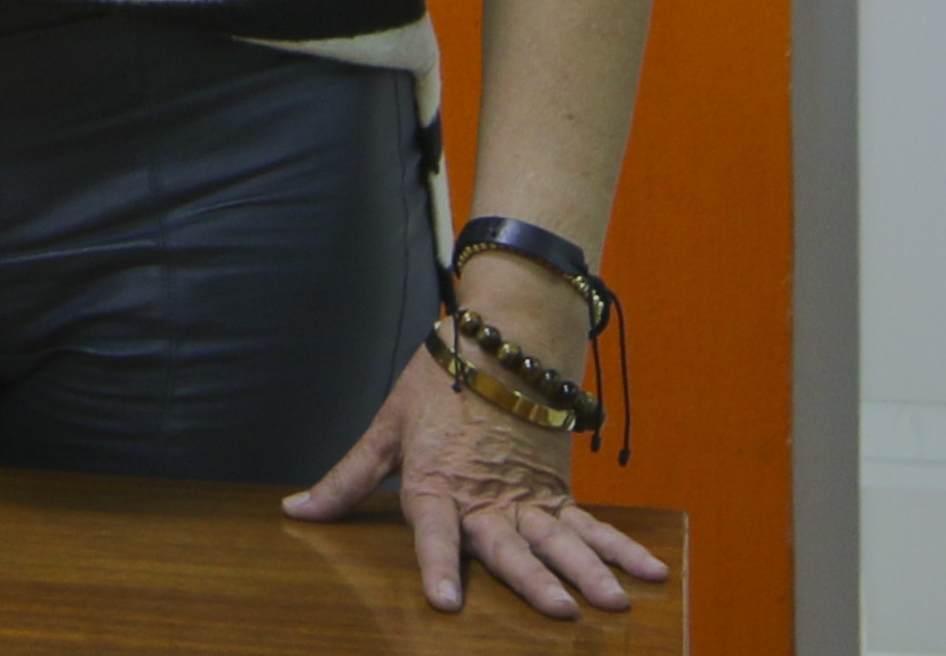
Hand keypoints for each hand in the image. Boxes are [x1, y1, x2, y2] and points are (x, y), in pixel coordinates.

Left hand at [284, 336, 668, 618]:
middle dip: (534, 580)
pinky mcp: (556, 490)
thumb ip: (347, 480)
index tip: (447, 602)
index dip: (437, 565)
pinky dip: (621, 548)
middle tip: (562, 610)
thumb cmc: (438, 381)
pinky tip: (649, 573)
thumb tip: (296, 512)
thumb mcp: (386, 429)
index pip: (434, 531)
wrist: (498, 335)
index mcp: (437, 482)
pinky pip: (590, 524)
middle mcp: (485, 496)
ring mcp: (526, 495)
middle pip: (511, 544)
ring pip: (560, 539)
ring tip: (611, 602)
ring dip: (588, 570)